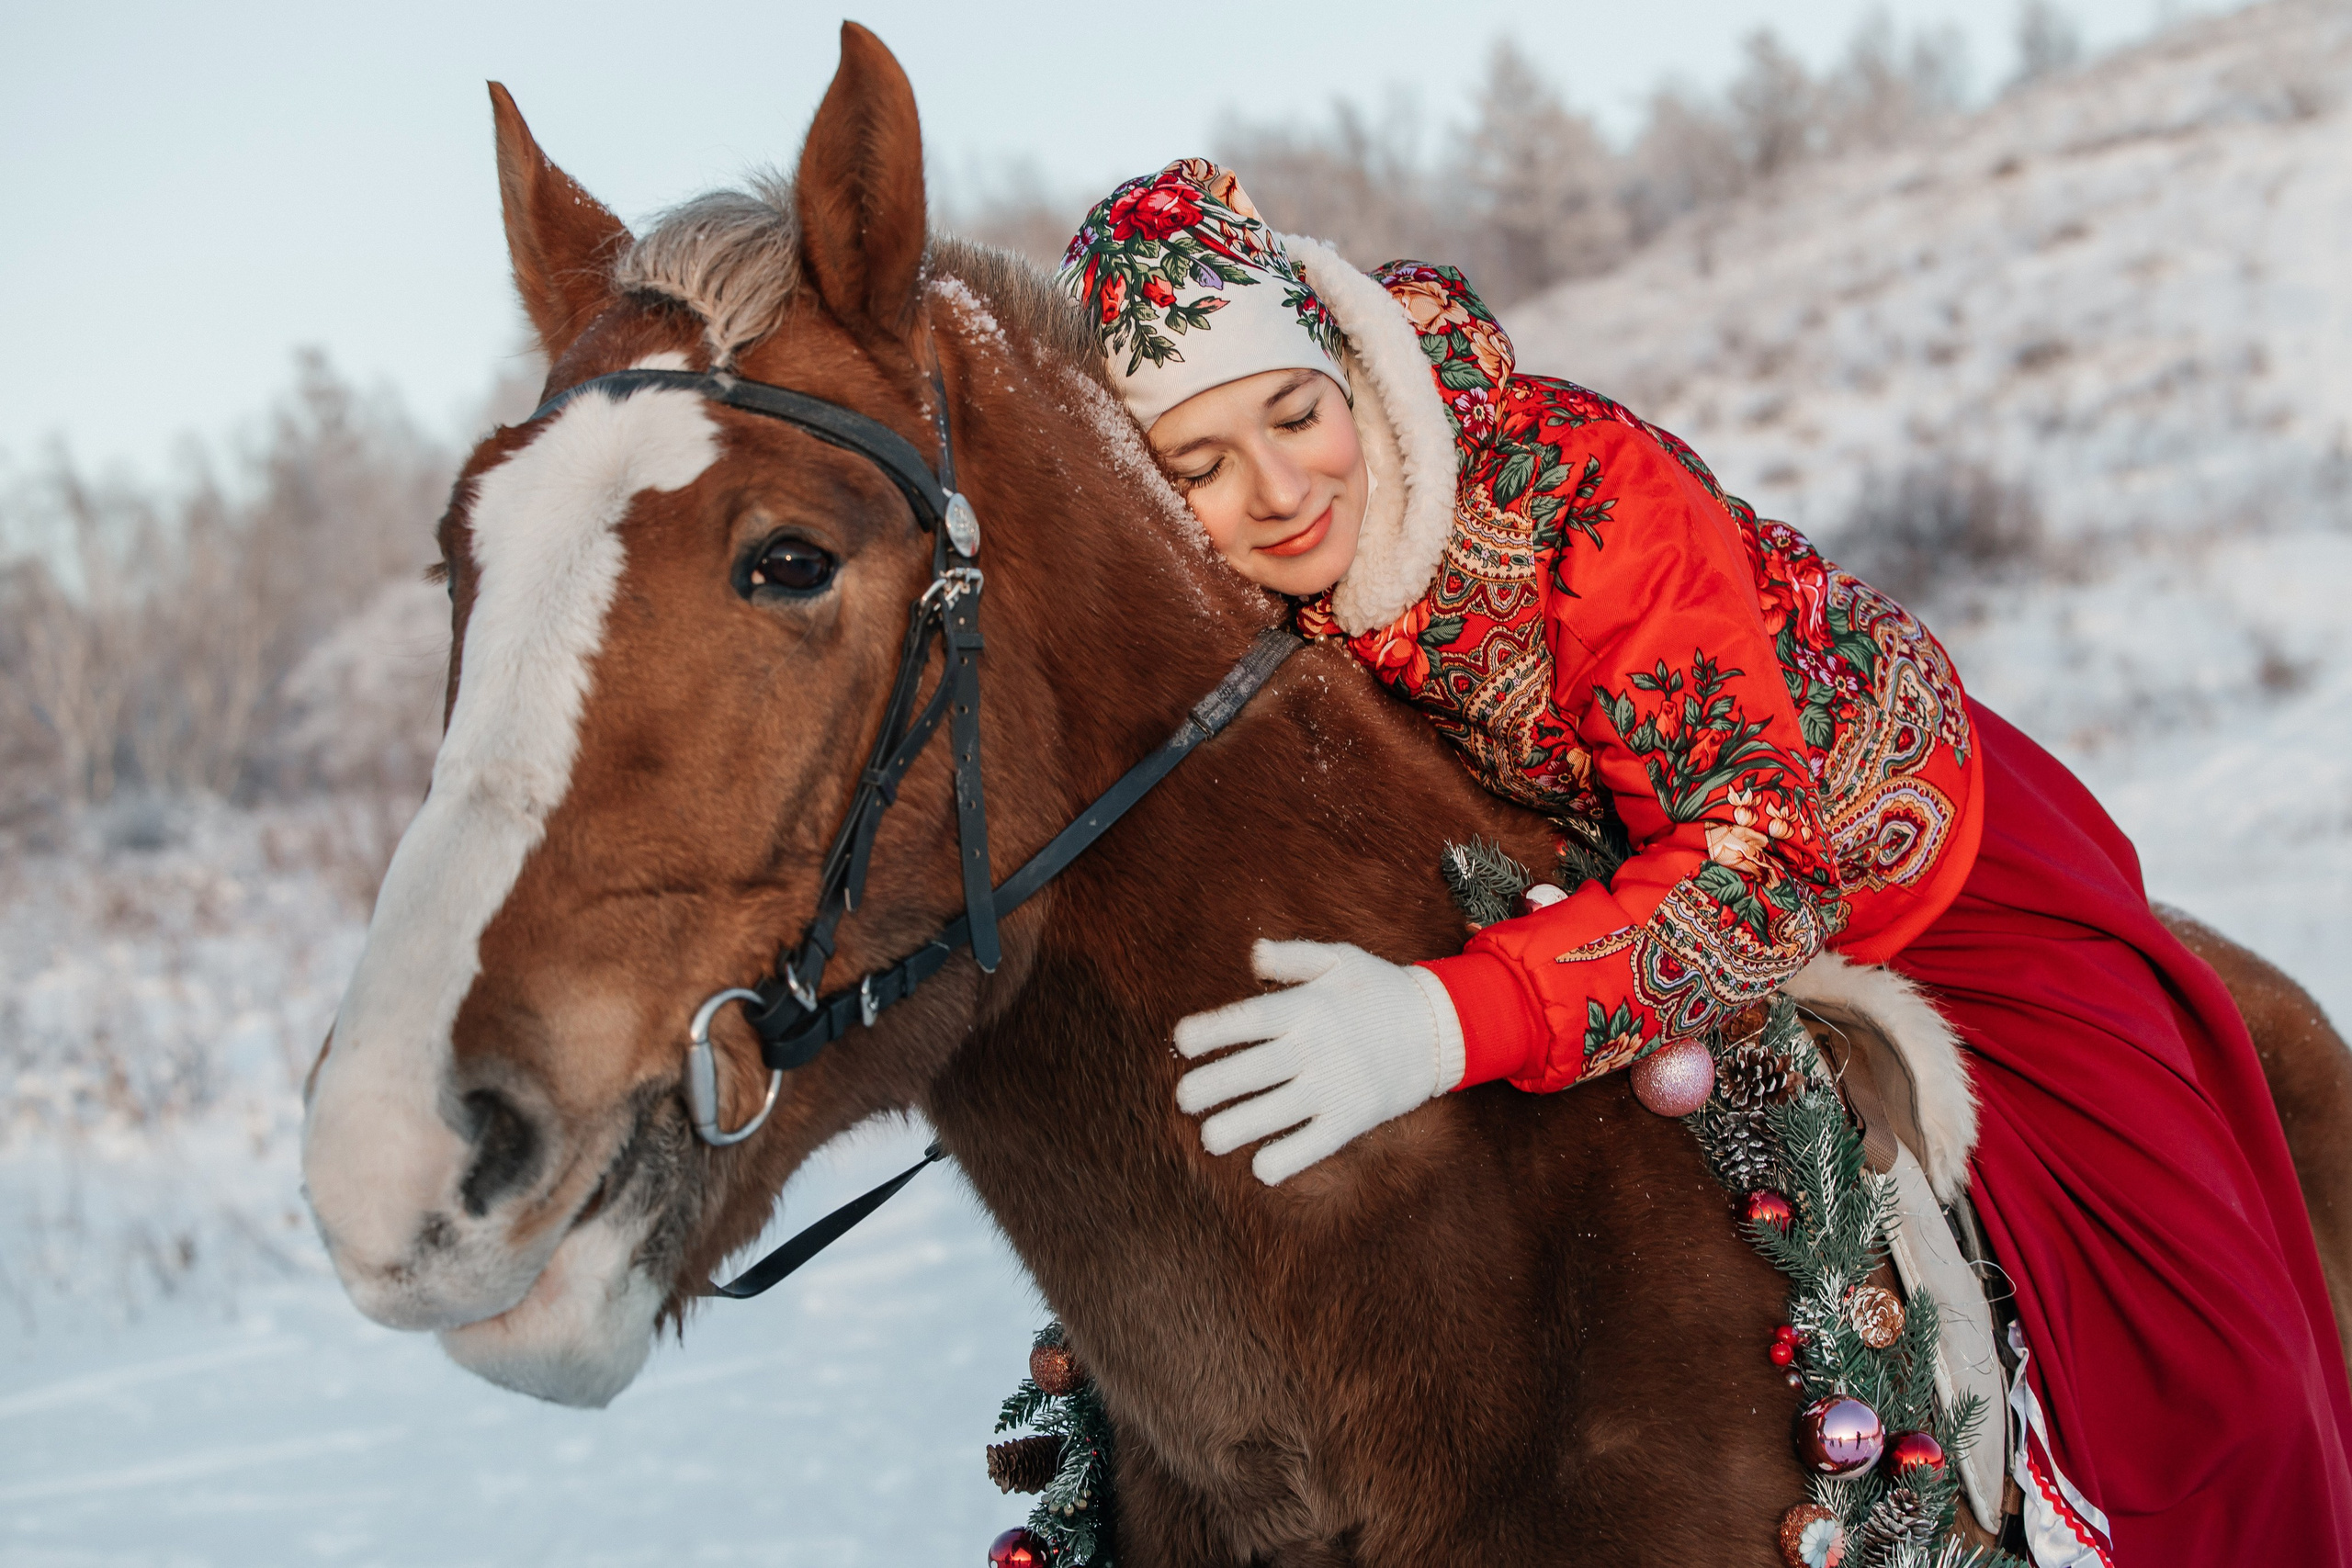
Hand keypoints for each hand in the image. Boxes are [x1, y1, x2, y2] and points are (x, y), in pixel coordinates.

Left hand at [1173, 940, 1464, 1185]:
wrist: (1441, 1029)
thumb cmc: (1380, 991)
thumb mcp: (1341, 959)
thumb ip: (1293, 957)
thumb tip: (1252, 956)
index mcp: (1307, 1007)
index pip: (1248, 1019)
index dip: (1210, 1030)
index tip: (1181, 1041)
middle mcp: (1316, 1047)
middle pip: (1253, 1070)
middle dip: (1211, 1086)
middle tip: (1182, 1098)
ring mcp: (1335, 1086)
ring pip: (1276, 1112)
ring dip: (1237, 1128)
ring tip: (1208, 1138)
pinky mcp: (1353, 1118)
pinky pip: (1314, 1144)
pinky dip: (1287, 1159)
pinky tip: (1260, 1168)